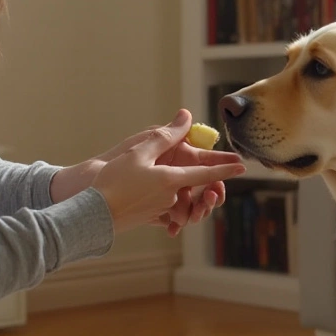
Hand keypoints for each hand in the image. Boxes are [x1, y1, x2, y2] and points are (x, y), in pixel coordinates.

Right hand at [91, 110, 244, 234]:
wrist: (92, 214)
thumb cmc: (113, 182)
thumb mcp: (139, 152)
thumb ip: (165, 136)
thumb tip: (186, 116)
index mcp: (171, 180)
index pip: (206, 173)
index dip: (225, 168)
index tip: (242, 166)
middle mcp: (171, 198)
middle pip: (193, 187)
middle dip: (202, 184)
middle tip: (209, 178)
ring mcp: (162, 211)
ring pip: (180, 199)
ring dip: (185, 194)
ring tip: (176, 187)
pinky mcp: (151, 218)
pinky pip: (167, 211)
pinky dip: (170, 205)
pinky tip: (158, 198)